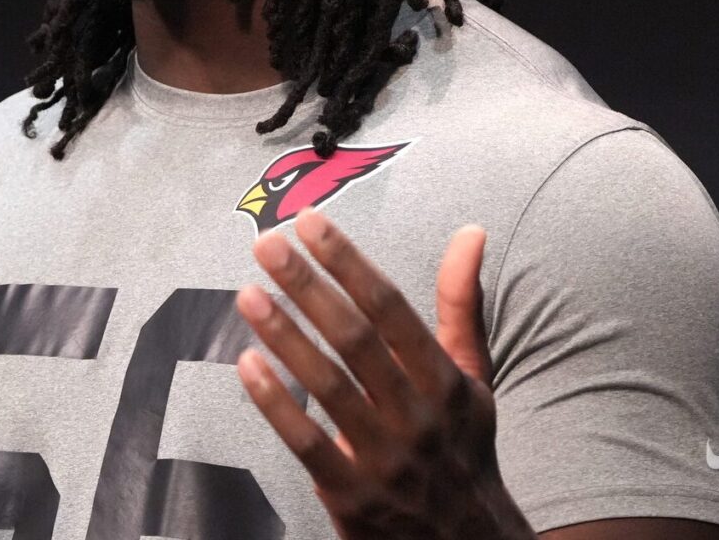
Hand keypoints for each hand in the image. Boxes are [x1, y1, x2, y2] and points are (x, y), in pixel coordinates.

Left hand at [234, 212, 534, 539]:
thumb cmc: (461, 447)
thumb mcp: (472, 378)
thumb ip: (460, 305)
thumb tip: (470, 231)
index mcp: (446, 380)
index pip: (392, 308)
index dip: (349, 263)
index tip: (311, 222)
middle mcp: (419, 415)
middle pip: (356, 340)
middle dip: (308, 287)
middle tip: (267, 244)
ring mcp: (386, 458)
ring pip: (329, 388)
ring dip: (286, 337)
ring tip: (247, 294)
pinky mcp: (353, 496)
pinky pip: (309, 444)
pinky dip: (276, 405)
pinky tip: (246, 364)